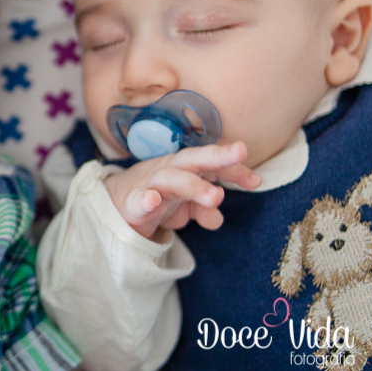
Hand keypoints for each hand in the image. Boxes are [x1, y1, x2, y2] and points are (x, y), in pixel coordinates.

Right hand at [102, 142, 260, 240]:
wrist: (114, 204)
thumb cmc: (157, 197)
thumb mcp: (184, 206)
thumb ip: (204, 210)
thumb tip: (218, 218)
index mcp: (185, 168)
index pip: (212, 165)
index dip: (234, 169)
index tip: (257, 181)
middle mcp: (169, 170)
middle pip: (193, 159)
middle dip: (216, 156)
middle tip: (239, 152)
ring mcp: (150, 184)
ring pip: (172, 180)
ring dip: (193, 186)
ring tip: (215, 197)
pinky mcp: (132, 202)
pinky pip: (139, 200)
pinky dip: (146, 199)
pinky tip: (153, 200)